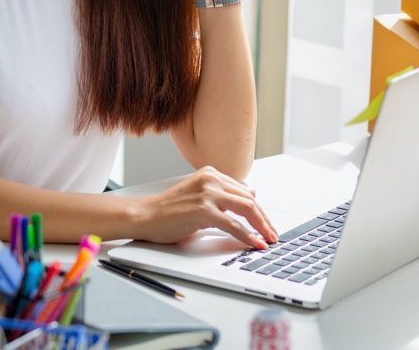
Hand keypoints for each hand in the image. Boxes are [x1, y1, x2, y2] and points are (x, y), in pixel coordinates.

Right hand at [133, 166, 277, 248]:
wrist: (145, 216)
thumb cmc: (168, 210)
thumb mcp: (200, 197)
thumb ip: (223, 195)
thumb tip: (251, 194)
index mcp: (211, 173)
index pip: (244, 191)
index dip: (258, 210)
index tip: (266, 224)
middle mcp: (211, 179)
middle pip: (249, 199)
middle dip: (264, 219)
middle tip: (273, 234)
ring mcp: (207, 193)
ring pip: (246, 209)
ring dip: (262, 227)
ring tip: (269, 240)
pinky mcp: (203, 210)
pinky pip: (233, 225)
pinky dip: (247, 236)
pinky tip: (255, 244)